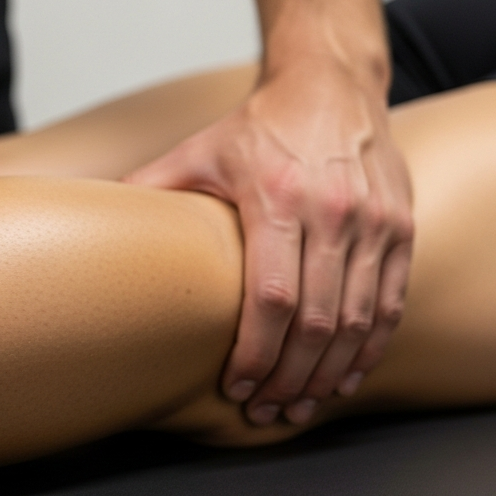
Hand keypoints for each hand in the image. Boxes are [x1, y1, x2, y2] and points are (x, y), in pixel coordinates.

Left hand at [125, 60, 412, 425]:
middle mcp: (334, 212)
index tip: (238, 387)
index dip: (256, 353)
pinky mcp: (401, 226)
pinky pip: (390, 302)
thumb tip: (95, 215)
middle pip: (316, 321)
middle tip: (268, 411)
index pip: (272, 298)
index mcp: (279, 198)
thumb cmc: (262, 125)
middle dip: (290, 378)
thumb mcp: (200, 150)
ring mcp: (375, 222)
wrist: (332, 83)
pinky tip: (346, 375)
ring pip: (357, 320)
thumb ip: (151, 187)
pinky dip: (370, 346)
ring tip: (302, 404)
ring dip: (330, 373)